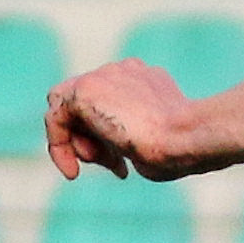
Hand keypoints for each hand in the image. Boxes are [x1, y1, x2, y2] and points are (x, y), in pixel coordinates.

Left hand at [42, 56, 205, 181]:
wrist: (187, 137)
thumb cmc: (182, 149)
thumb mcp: (156, 139)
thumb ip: (132, 135)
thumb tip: (123, 148)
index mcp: (145, 79)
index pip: (109, 102)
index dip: (108, 138)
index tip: (120, 167)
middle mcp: (123, 71)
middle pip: (86, 106)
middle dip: (92, 140)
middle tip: (112, 166)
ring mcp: (103, 75)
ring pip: (69, 112)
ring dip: (80, 145)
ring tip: (105, 165)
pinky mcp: (84, 90)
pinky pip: (56, 119)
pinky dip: (59, 147)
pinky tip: (72, 171)